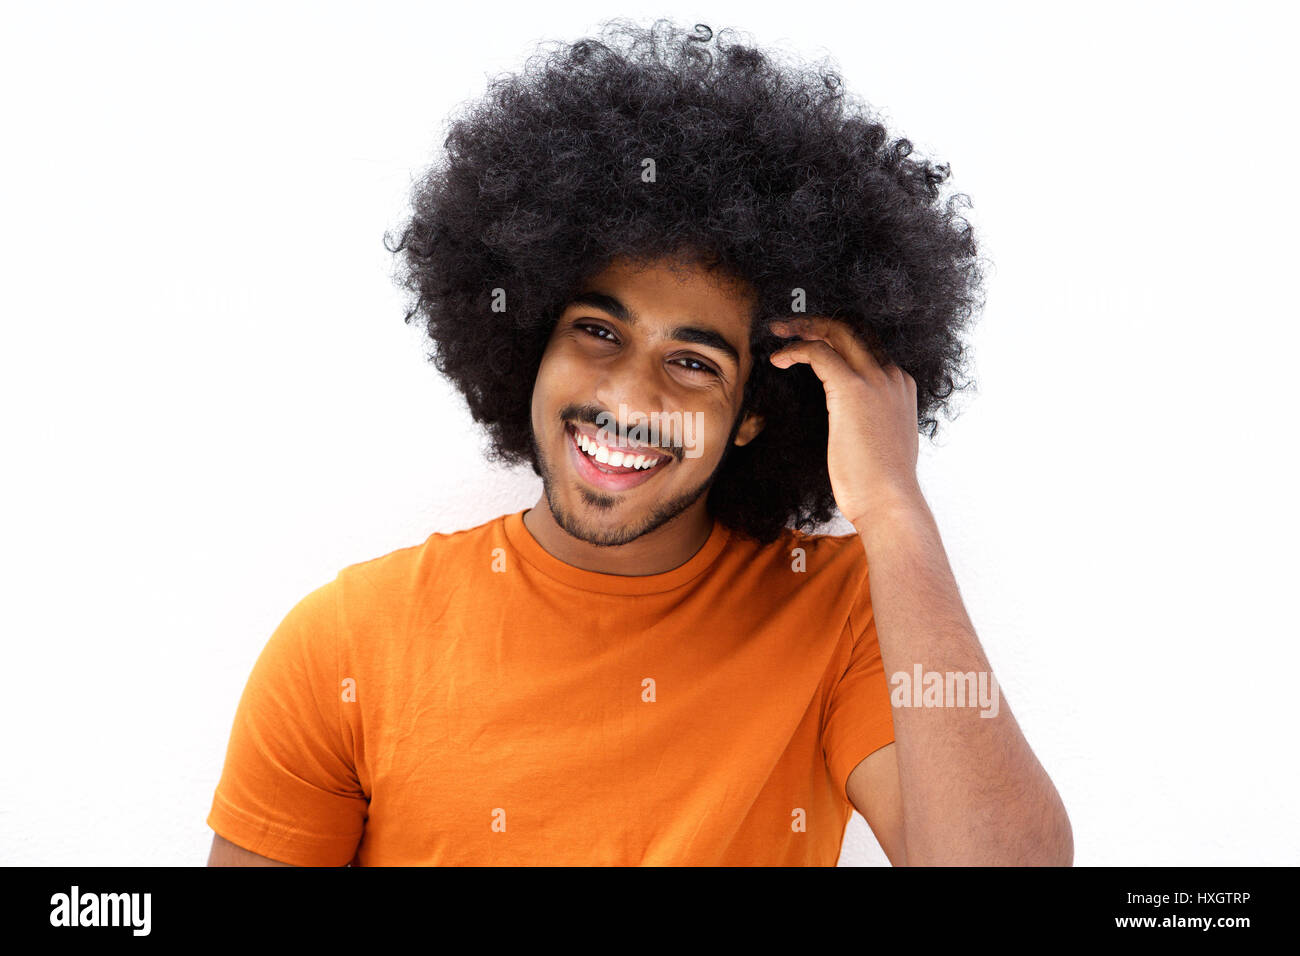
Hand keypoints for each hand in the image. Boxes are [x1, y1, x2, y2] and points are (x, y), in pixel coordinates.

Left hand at [768, 316, 922, 529]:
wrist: (890, 502)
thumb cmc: (880, 484)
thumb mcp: (882, 443)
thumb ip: (873, 423)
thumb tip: (854, 424)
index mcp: (900, 386)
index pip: (866, 345)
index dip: (835, 337)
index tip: (810, 340)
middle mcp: (891, 376)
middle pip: (853, 329)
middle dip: (816, 322)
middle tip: (786, 326)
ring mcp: (875, 380)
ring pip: (837, 331)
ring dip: (803, 327)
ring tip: (777, 331)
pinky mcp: (853, 388)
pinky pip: (818, 353)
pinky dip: (795, 350)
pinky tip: (778, 360)